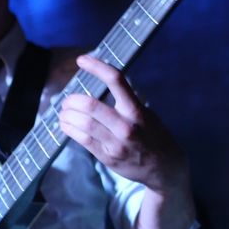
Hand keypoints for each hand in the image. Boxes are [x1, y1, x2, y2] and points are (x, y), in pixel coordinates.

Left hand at [59, 54, 195, 228]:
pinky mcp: (107, 157)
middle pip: (91, 106)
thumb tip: (102, 84)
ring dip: (67, 115)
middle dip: (73, 100)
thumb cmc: (153, 136)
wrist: (164, 168)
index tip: (82, 60)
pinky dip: (69, 129)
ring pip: (83, 124)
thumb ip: (126, 101)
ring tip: (64, 112)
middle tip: (67, 99)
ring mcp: (116, 144)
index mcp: (136, 110)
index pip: (116, 80)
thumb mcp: (147, 114)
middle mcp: (126, 126)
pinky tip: (65, 124)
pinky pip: (82, 140)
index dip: (96, 66)